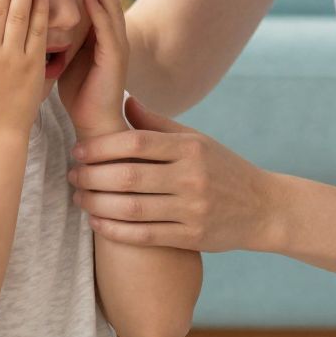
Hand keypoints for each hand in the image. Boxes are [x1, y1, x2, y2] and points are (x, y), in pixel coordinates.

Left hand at [58, 0, 129, 140]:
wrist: (94, 124)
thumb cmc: (79, 94)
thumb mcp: (66, 59)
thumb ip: (60, 39)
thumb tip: (37, 21)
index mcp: (97, 37)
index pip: (94, 3)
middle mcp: (110, 38)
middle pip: (105, 1)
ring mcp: (115, 48)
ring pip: (109, 10)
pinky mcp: (115, 59)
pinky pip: (106, 31)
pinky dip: (99, 12)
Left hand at [66, 96, 279, 252]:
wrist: (264, 208)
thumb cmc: (224, 169)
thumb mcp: (197, 141)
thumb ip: (158, 124)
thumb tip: (123, 100)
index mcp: (190, 148)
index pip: (136, 142)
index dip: (101, 147)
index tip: (78, 151)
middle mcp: (192, 177)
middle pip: (129, 176)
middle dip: (92, 176)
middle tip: (71, 175)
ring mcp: (193, 209)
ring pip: (132, 208)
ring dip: (98, 203)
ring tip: (79, 197)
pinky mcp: (192, 237)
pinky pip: (145, 235)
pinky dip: (115, 230)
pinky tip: (97, 222)